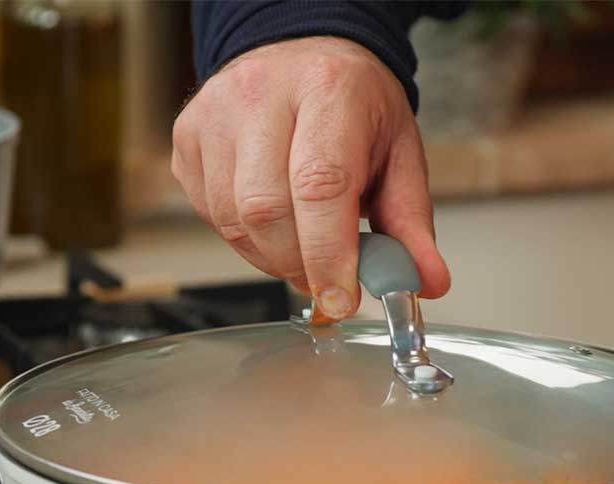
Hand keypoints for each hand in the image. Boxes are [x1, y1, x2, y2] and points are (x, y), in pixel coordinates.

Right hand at [172, 37, 449, 319]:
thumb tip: (426, 283)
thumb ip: (411, 224)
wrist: (301, 54)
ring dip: (272, 258)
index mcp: (329, 90)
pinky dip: (246, 240)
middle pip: (267, 211)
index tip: (342, 299)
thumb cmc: (353, 105)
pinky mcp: (187, 137)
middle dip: (300, 265)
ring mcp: (215, 114)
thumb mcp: (399, 155)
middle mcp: (263, 94)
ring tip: (304, 247)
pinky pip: (210, 215)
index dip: (329, 255)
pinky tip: (274, 222)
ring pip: (233, 221)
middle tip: (328, 279)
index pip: (320, 185)